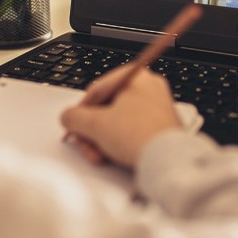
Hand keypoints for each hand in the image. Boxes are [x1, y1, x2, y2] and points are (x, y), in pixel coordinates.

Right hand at [60, 66, 181, 167]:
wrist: (169, 161)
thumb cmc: (141, 136)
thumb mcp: (95, 124)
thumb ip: (73, 117)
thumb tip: (69, 118)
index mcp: (136, 77)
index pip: (97, 89)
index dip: (82, 110)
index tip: (76, 124)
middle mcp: (149, 88)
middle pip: (107, 107)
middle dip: (93, 130)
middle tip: (86, 143)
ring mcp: (157, 107)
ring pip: (118, 121)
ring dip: (103, 139)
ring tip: (100, 154)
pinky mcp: (161, 126)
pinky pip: (133, 130)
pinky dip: (120, 142)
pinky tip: (114, 156)